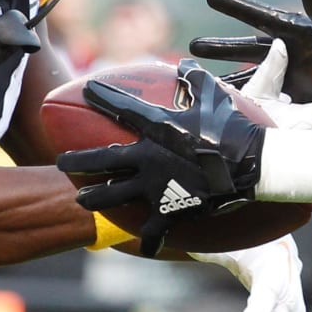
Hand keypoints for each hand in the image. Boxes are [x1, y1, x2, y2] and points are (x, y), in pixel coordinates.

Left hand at [56, 61, 265, 256]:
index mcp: (157, 129)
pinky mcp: (169, 210)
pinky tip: (147, 247)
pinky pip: (153, 230)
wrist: (250, 163)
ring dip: (94, 198)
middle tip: (61, 161)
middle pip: (100, 160)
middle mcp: (147, 158)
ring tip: (81, 199)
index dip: (102, 97)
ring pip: (111, 196)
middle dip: (75, 161)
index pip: (122, 108)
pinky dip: (150, 240)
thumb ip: (197, 80)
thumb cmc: (233, 128)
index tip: (86, 90)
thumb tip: (187, 64)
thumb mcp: (215, 97)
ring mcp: (155, 186)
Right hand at [189, 0, 311, 103]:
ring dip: (227, 79)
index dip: (235, 6)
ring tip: (202, 82)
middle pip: (247, 48)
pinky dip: (248, 103)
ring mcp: (291, 74)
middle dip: (220, 48)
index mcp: (299, 30)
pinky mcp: (298, 94)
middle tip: (191, 46)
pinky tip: (229, 109)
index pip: (261, 16)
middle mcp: (289, 51)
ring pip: (251, 76)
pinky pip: (268, 99)